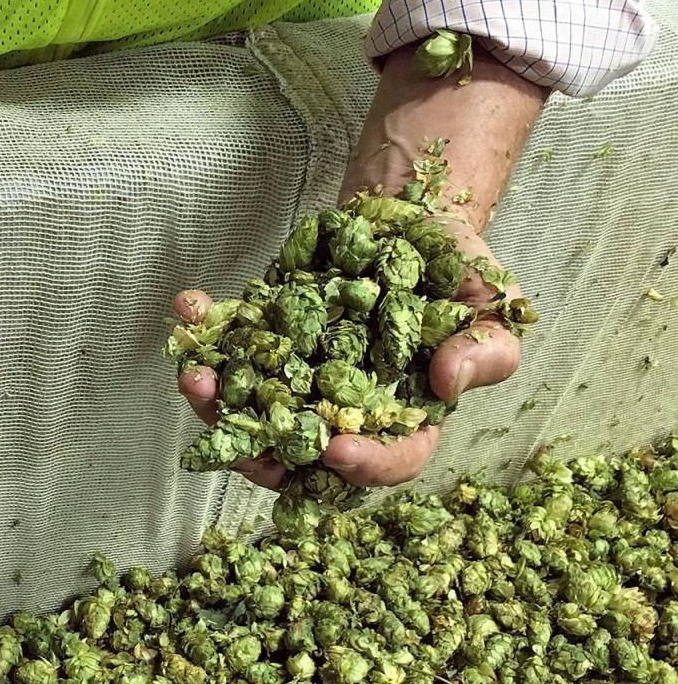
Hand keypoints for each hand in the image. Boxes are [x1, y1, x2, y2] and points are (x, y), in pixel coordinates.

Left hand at [175, 216, 521, 489]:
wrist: (409, 217)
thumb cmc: (456, 270)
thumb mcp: (492, 307)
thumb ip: (484, 350)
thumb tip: (446, 382)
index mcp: (402, 416)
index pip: (387, 460)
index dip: (362, 466)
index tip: (334, 449)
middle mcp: (342, 408)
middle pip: (299, 453)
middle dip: (258, 450)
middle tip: (232, 435)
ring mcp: (298, 374)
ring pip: (250, 409)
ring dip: (216, 401)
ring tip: (195, 376)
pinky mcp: (268, 337)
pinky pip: (230, 345)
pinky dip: (205, 330)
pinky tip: (191, 307)